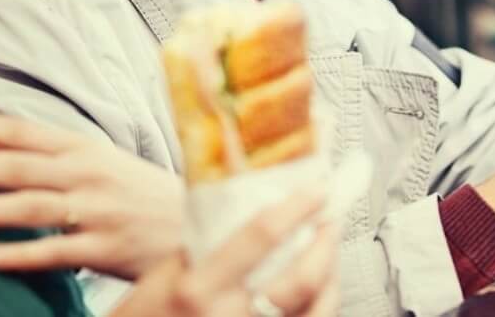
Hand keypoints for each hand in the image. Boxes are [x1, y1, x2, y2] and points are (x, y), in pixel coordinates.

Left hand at [0, 111, 183, 279]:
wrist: (203, 224)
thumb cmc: (143, 195)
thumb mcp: (101, 163)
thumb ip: (54, 158)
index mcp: (79, 146)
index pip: (14, 130)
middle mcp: (84, 172)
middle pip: (10, 166)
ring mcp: (94, 210)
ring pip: (25, 207)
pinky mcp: (104, 248)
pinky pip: (51, 253)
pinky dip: (14, 256)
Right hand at [112, 188, 340, 316]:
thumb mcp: (163, 277)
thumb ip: (202, 247)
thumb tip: (242, 209)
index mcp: (197, 288)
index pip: (259, 236)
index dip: (296, 209)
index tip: (317, 189)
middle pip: (300, 279)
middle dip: (326, 244)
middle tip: (331, 220)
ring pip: (315, 312)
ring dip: (331, 278)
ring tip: (329, 254)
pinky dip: (320, 308)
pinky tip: (319, 291)